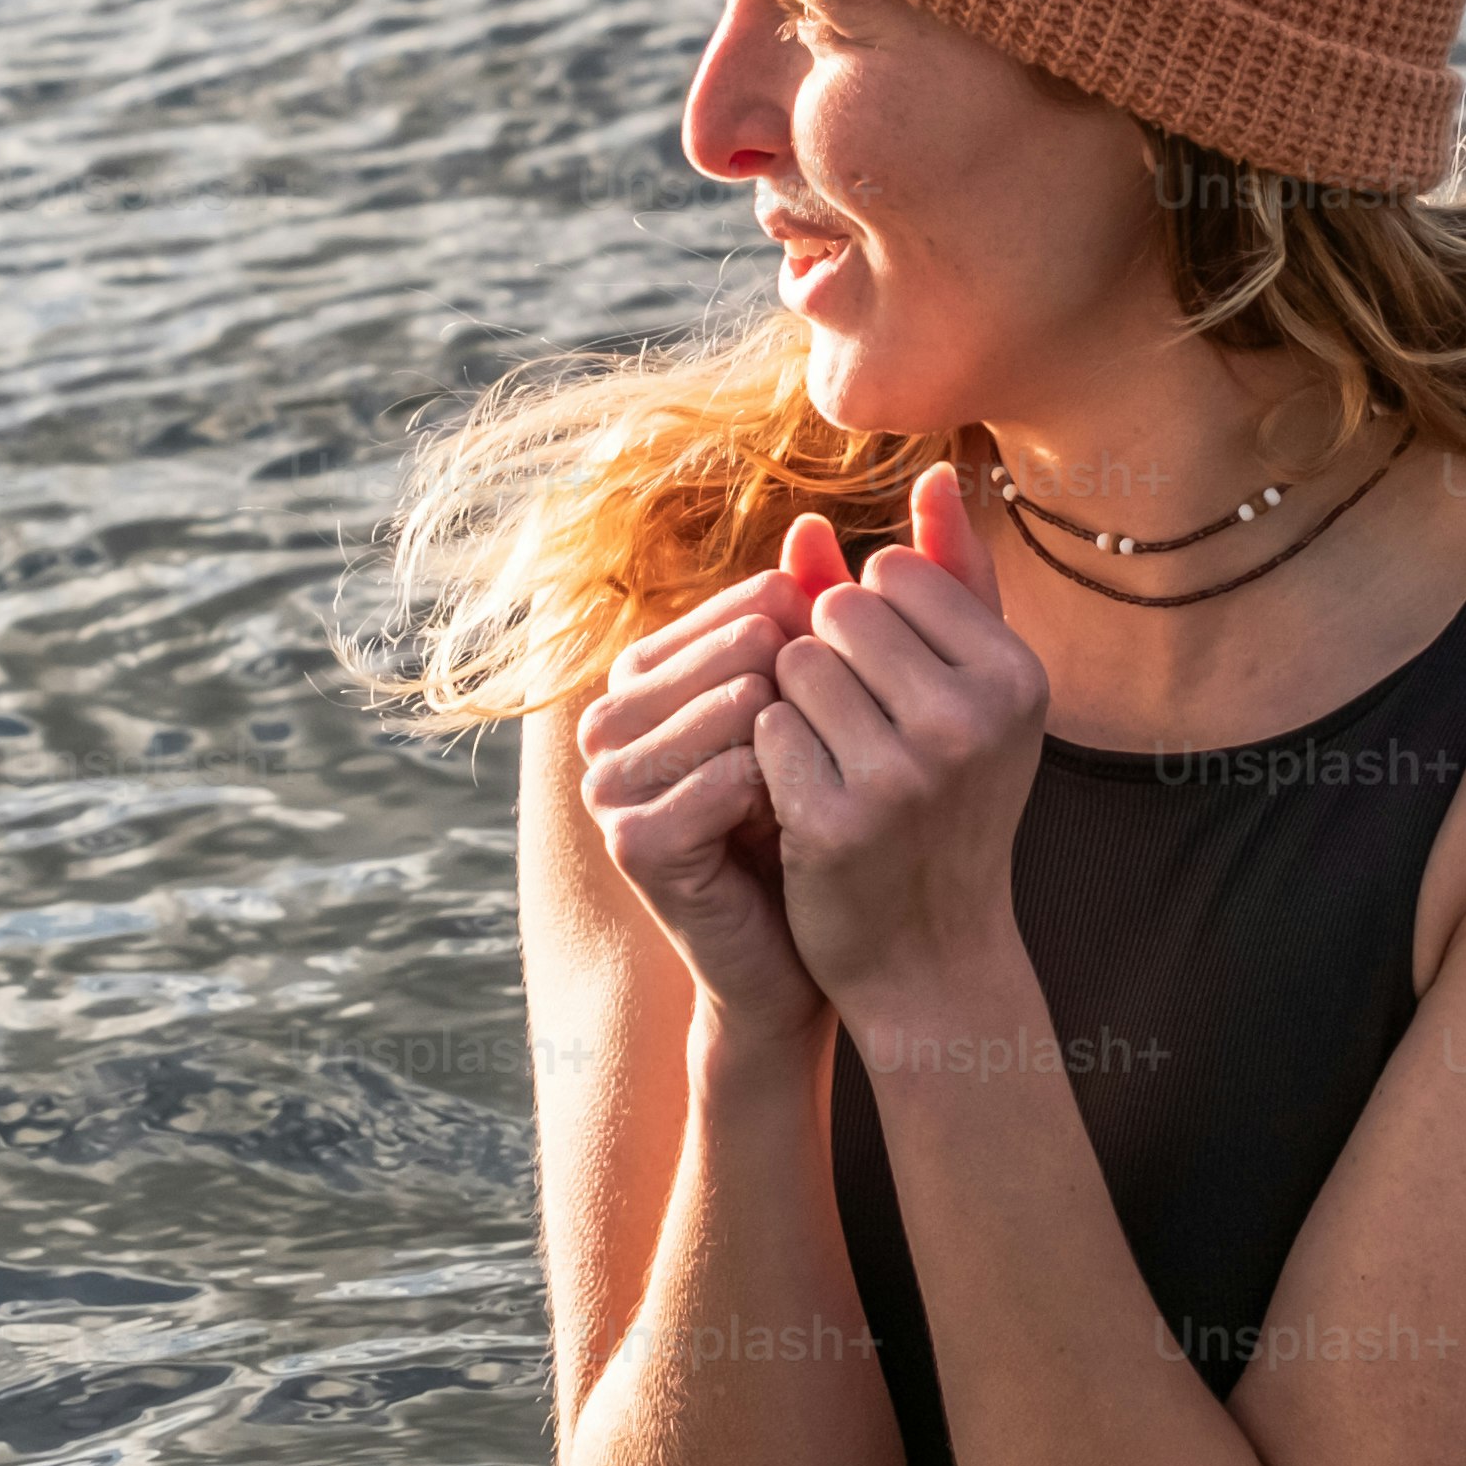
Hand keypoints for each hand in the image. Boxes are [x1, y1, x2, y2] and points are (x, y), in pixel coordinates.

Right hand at [572, 525, 864, 1043]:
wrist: (807, 944)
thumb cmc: (821, 814)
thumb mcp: (829, 708)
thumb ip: (824, 615)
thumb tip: (819, 521)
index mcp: (649, 668)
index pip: (757, 603)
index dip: (826, 651)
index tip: (855, 703)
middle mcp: (611, 713)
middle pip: (745, 646)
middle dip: (813, 697)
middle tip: (839, 755)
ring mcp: (610, 777)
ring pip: (738, 707)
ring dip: (801, 749)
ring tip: (816, 786)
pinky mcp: (632, 839)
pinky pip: (731, 779)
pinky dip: (781, 798)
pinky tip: (794, 824)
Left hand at [757, 461, 1050, 1038]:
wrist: (931, 955)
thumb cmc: (952, 802)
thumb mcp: (977, 692)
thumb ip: (957, 577)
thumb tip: (938, 471)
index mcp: (1017, 677)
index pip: (893, 571)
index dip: (872, 620)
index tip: (896, 686)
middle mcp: (971, 721)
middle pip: (839, 610)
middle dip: (829, 656)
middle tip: (859, 728)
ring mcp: (902, 776)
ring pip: (794, 664)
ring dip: (795, 704)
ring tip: (833, 759)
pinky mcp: (833, 823)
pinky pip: (765, 729)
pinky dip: (770, 756)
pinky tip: (804, 798)